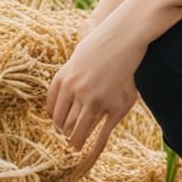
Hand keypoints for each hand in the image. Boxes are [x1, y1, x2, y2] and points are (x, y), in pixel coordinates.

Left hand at [45, 0, 181, 161]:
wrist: (128, 31)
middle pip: (63, 119)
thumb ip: (81, 58)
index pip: (52, 105)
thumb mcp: (87, 45)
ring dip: (76, 140)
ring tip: (76, 147)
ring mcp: (89, 96)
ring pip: (77, 128)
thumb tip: (82, 42)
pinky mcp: (107, 102)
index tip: (59, 124)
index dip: (56, 117)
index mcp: (64, 76)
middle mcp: (72, 88)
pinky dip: (94, 143)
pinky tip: (90, 150)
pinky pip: (98, 130)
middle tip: (68, 138)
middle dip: (65, 131)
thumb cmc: (111, 33)